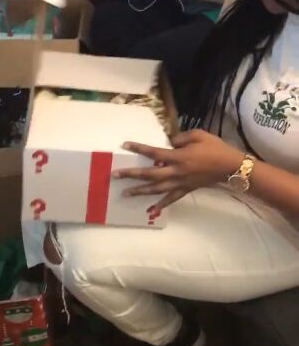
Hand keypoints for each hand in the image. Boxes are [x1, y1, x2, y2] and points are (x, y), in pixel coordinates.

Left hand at [113, 130, 244, 211]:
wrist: (229, 166)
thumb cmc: (215, 148)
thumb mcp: (198, 135)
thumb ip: (180, 138)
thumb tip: (169, 142)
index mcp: (178, 156)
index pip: (153, 152)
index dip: (138, 148)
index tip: (124, 145)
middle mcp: (175, 171)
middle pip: (149, 174)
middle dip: (131, 174)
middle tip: (115, 175)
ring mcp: (179, 183)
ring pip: (156, 189)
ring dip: (139, 191)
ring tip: (125, 193)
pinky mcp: (185, 190)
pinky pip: (171, 199)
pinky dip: (160, 205)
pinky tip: (150, 211)